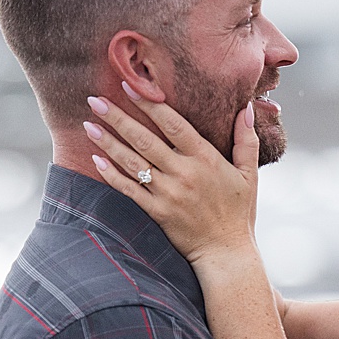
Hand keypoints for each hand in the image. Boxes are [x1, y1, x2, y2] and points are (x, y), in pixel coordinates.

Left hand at [84, 85, 259, 264]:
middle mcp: (184, 173)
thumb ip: (246, 139)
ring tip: (88, 125)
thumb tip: (247, 108)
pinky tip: (96, 159)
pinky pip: (129, 190)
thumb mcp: (249, 174)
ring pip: (132, 163)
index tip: (130, 86)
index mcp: (206, 158)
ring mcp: (168, 194)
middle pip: (145, 140)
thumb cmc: (239, 211)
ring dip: (108, 143)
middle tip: (95, 100)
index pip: (173, 124)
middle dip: (118, 117)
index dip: (150, 104)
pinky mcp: (157, 212)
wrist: (226, 253)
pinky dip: (111, 175)